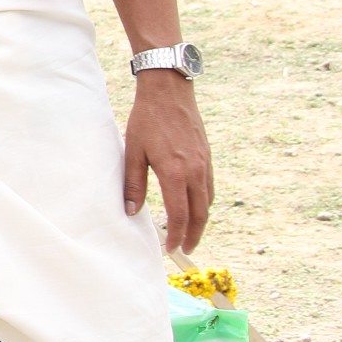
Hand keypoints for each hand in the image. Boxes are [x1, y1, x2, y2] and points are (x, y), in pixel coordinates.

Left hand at [124, 71, 213, 252]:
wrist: (169, 91)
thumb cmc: (146, 119)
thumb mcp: (133, 151)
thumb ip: (133, 183)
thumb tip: (131, 211)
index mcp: (175, 172)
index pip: (180, 215)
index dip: (177, 235)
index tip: (172, 248)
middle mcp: (195, 171)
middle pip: (200, 214)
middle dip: (194, 235)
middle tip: (186, 250)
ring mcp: (204, 163)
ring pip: (208, 201)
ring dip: (201, 221)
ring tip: (190, 233)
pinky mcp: (207, 156)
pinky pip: (210, 187)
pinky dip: (205, 202)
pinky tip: (196, 206)